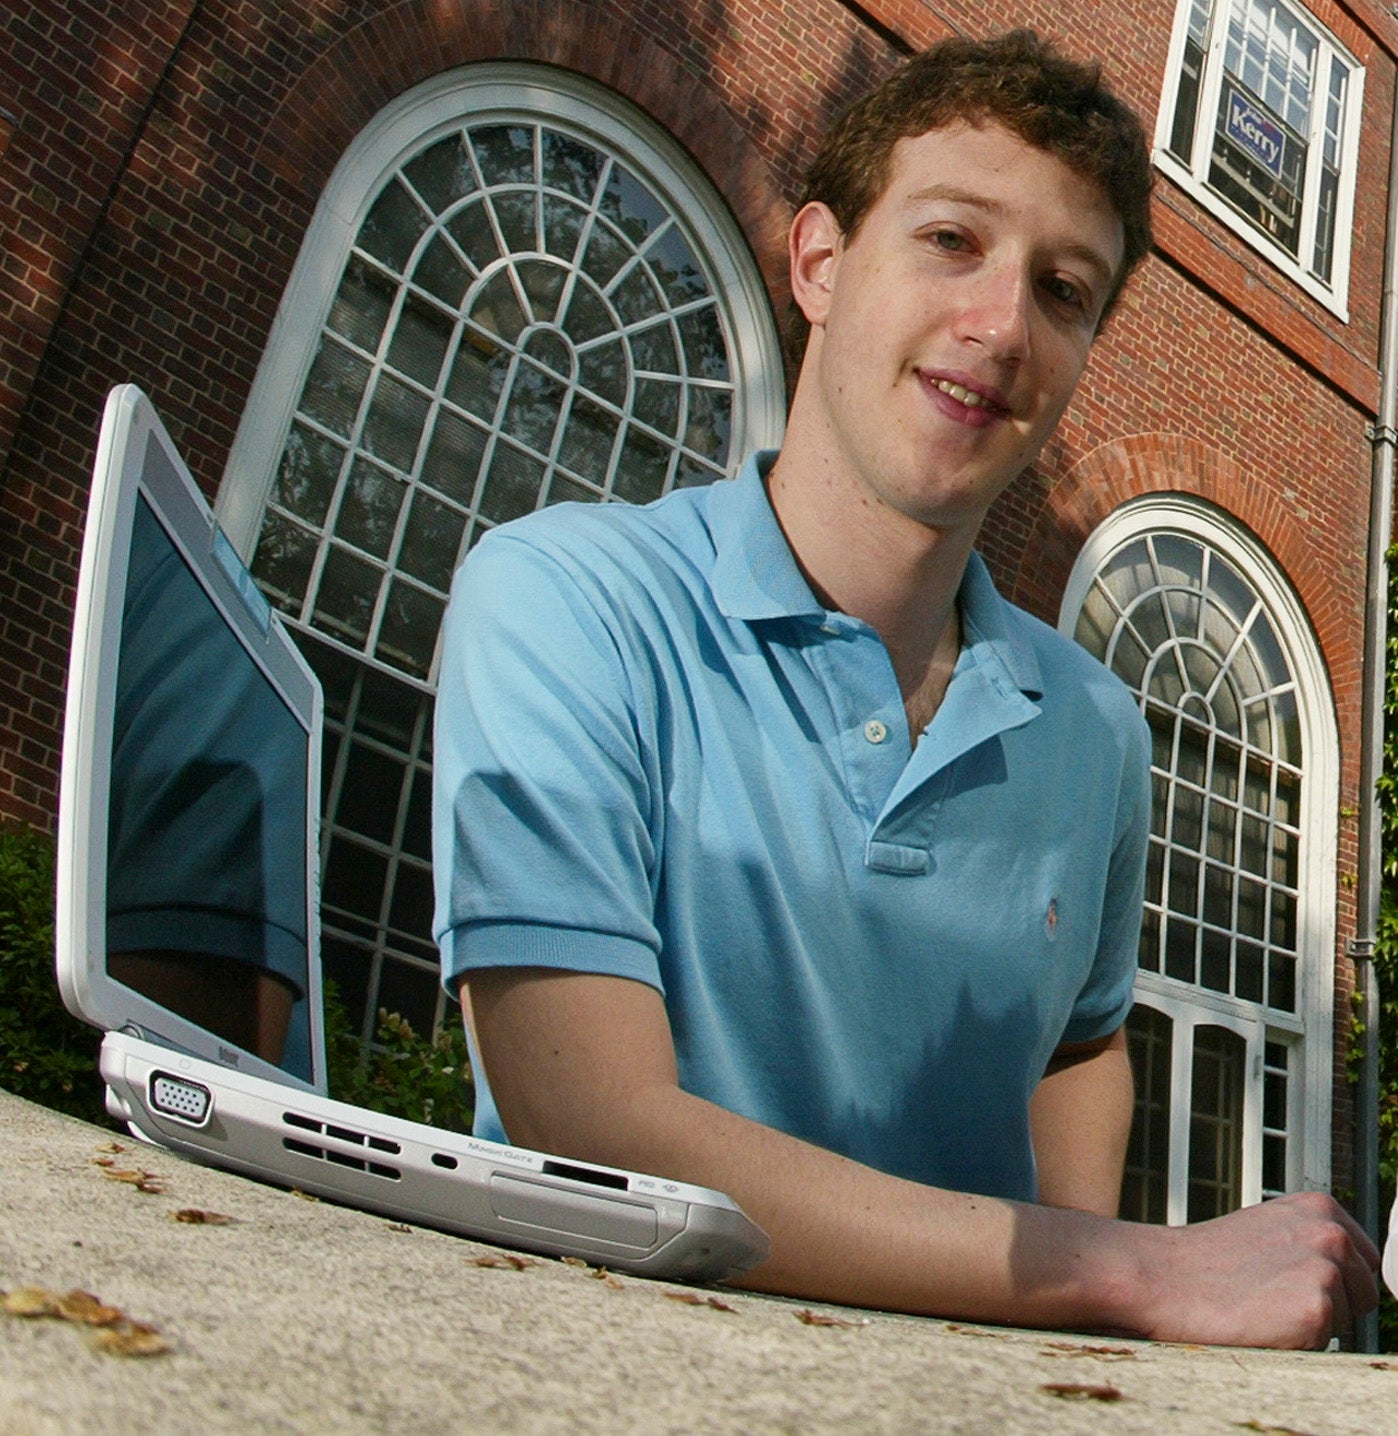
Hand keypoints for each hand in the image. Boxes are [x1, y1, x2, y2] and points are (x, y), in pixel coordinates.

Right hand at [1132, 1191, 1379, 1348]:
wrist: (1164, 1278)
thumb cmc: (1211, 1260)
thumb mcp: (1270, 1227)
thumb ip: (1313, 1238)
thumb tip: (1347, 1265)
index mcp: (1320, 1207)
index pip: (1362, 1258)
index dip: (1332, 1277)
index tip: (1293, 1278)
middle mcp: (1331, 1233)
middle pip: (1365, 1290)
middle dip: (1331, 1300)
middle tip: (1275, 1293)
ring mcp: (1325, 1270)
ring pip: (1351, 1319)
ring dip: (1317, 1321)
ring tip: (1267, 1303)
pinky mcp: (1316, 1308)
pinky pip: (1328, 1341)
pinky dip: (1300, 1340)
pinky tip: (1264, 1320)